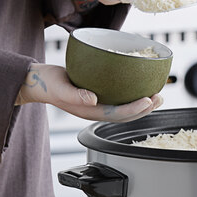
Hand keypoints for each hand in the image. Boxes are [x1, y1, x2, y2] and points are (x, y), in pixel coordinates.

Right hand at [16, 64, 162, 122]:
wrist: (37, 82)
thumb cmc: (47, 83)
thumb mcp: (59, 87)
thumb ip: (74, 95)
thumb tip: (92, 99)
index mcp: (89, 111)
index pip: (118, 114)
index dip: (135, 109)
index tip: (148, 100)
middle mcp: (97, 110)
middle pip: (126, 115)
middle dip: (145, 108)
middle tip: (159, 97)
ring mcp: (98, 105)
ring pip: (125, 109)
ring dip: (143, 105)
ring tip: (157, 96)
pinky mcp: (99, 97)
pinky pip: (120, 101)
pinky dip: (133, 97)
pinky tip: (141, 90)